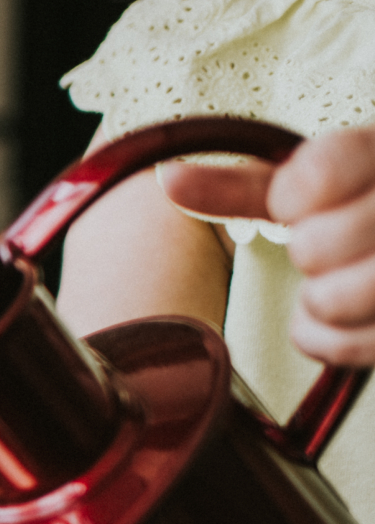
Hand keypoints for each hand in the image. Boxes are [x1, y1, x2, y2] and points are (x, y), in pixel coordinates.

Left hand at [161, 127, 374, 365]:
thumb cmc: (363, 210)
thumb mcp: (315, 186)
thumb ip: (243, 186)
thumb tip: (168, 180)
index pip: (315, 178)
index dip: (293, 198)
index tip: (307, 199)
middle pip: (315, 247)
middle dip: (309, 252)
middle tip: (333, 242)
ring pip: (332, 299)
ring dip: (320, 298)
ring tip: (343, 276)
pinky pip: (348, 345)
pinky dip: (330, 338)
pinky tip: (347, 312)